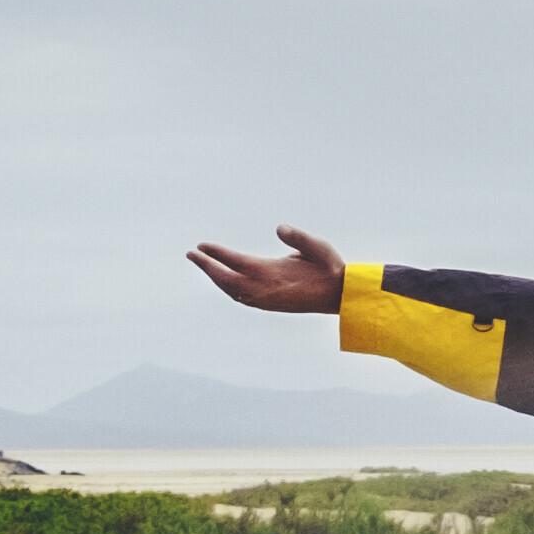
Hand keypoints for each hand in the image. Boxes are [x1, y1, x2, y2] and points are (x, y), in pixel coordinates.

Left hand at [189, 225, 346, 313]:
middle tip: (191, 254)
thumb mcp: (319, 247)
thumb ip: (299, 238)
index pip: (237, 262)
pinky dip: (228, 289)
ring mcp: (267, 300)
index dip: (217, 254)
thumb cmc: (331, 268)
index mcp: (274, 273)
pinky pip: (241, 298)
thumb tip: (280, 228)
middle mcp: (266, 289)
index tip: (201, 246)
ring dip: (216, 279)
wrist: (341, 297)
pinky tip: (225, 282)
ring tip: (204, 265)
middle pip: (227, 280)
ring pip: (232, 292)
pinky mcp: (270, 306)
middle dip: (207, 267)